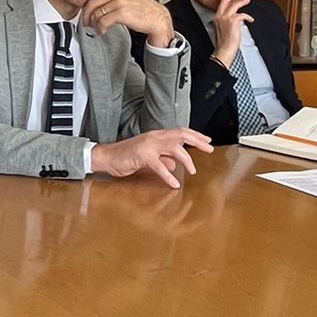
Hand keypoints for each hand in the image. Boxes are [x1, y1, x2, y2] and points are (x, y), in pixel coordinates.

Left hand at [69, 0, 172, 45]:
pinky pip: (102, 22)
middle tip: (85, 23)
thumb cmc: (141, 10)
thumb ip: (112, 0)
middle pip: (91, 3)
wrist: (156, 18)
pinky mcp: (121, 12)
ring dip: (94, 24)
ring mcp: (119, 2)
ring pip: (96, 14)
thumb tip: (97, 8)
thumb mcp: (126, 0)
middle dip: (85, 15)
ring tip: (97, 29)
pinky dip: (100, 29)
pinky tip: (102, 31)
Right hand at [90, 128, 213, 188]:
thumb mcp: (148, 157)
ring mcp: (149, 145)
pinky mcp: (142, 156)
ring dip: (186, 160)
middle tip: (209, 148)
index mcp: (157, 136)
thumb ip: (161, 158)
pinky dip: (168, 176)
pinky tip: (174, 184)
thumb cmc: (125, 157)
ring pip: (174, 147)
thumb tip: (174, 163)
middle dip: (197, 140)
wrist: (106, 157)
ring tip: (193, 171)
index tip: (207, 140)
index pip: (180, 132)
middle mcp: (155, 137)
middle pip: (181, 134)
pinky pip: (160, 166)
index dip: (195, 135)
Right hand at [209, 0, 254, 66]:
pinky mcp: (233, 21)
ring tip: (247, 1)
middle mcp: (220, 16)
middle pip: (226, 1)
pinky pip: (243, 15)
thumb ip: (225, 21)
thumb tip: (234, 18)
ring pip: (235, 5)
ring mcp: (226, 17)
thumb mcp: (221, 29)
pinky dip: (248, 17)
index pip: (221, 5)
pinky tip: (251, 19)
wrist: (224, 49)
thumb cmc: (224, 42)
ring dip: (242, 2)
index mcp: (216, 18)